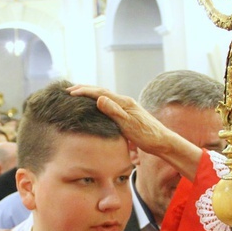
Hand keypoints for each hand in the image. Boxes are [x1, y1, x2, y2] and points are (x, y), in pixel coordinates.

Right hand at [68, 84, 201, 180]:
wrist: (162, 142)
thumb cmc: (146, 136)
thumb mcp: (128, 125)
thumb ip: (114, 112)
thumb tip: (98, 99)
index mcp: (124, 103)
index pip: (100, 93)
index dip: (84, 92)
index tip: (70, 92)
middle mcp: (125, 102)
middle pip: (101, 91)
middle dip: (85, 89)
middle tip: (69, 89)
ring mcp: (127, 107)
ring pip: (105, 96)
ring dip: (91, 93)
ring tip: (79, 93)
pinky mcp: (128, 113)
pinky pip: (110, 103)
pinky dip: (99, 101)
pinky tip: (96, 105)